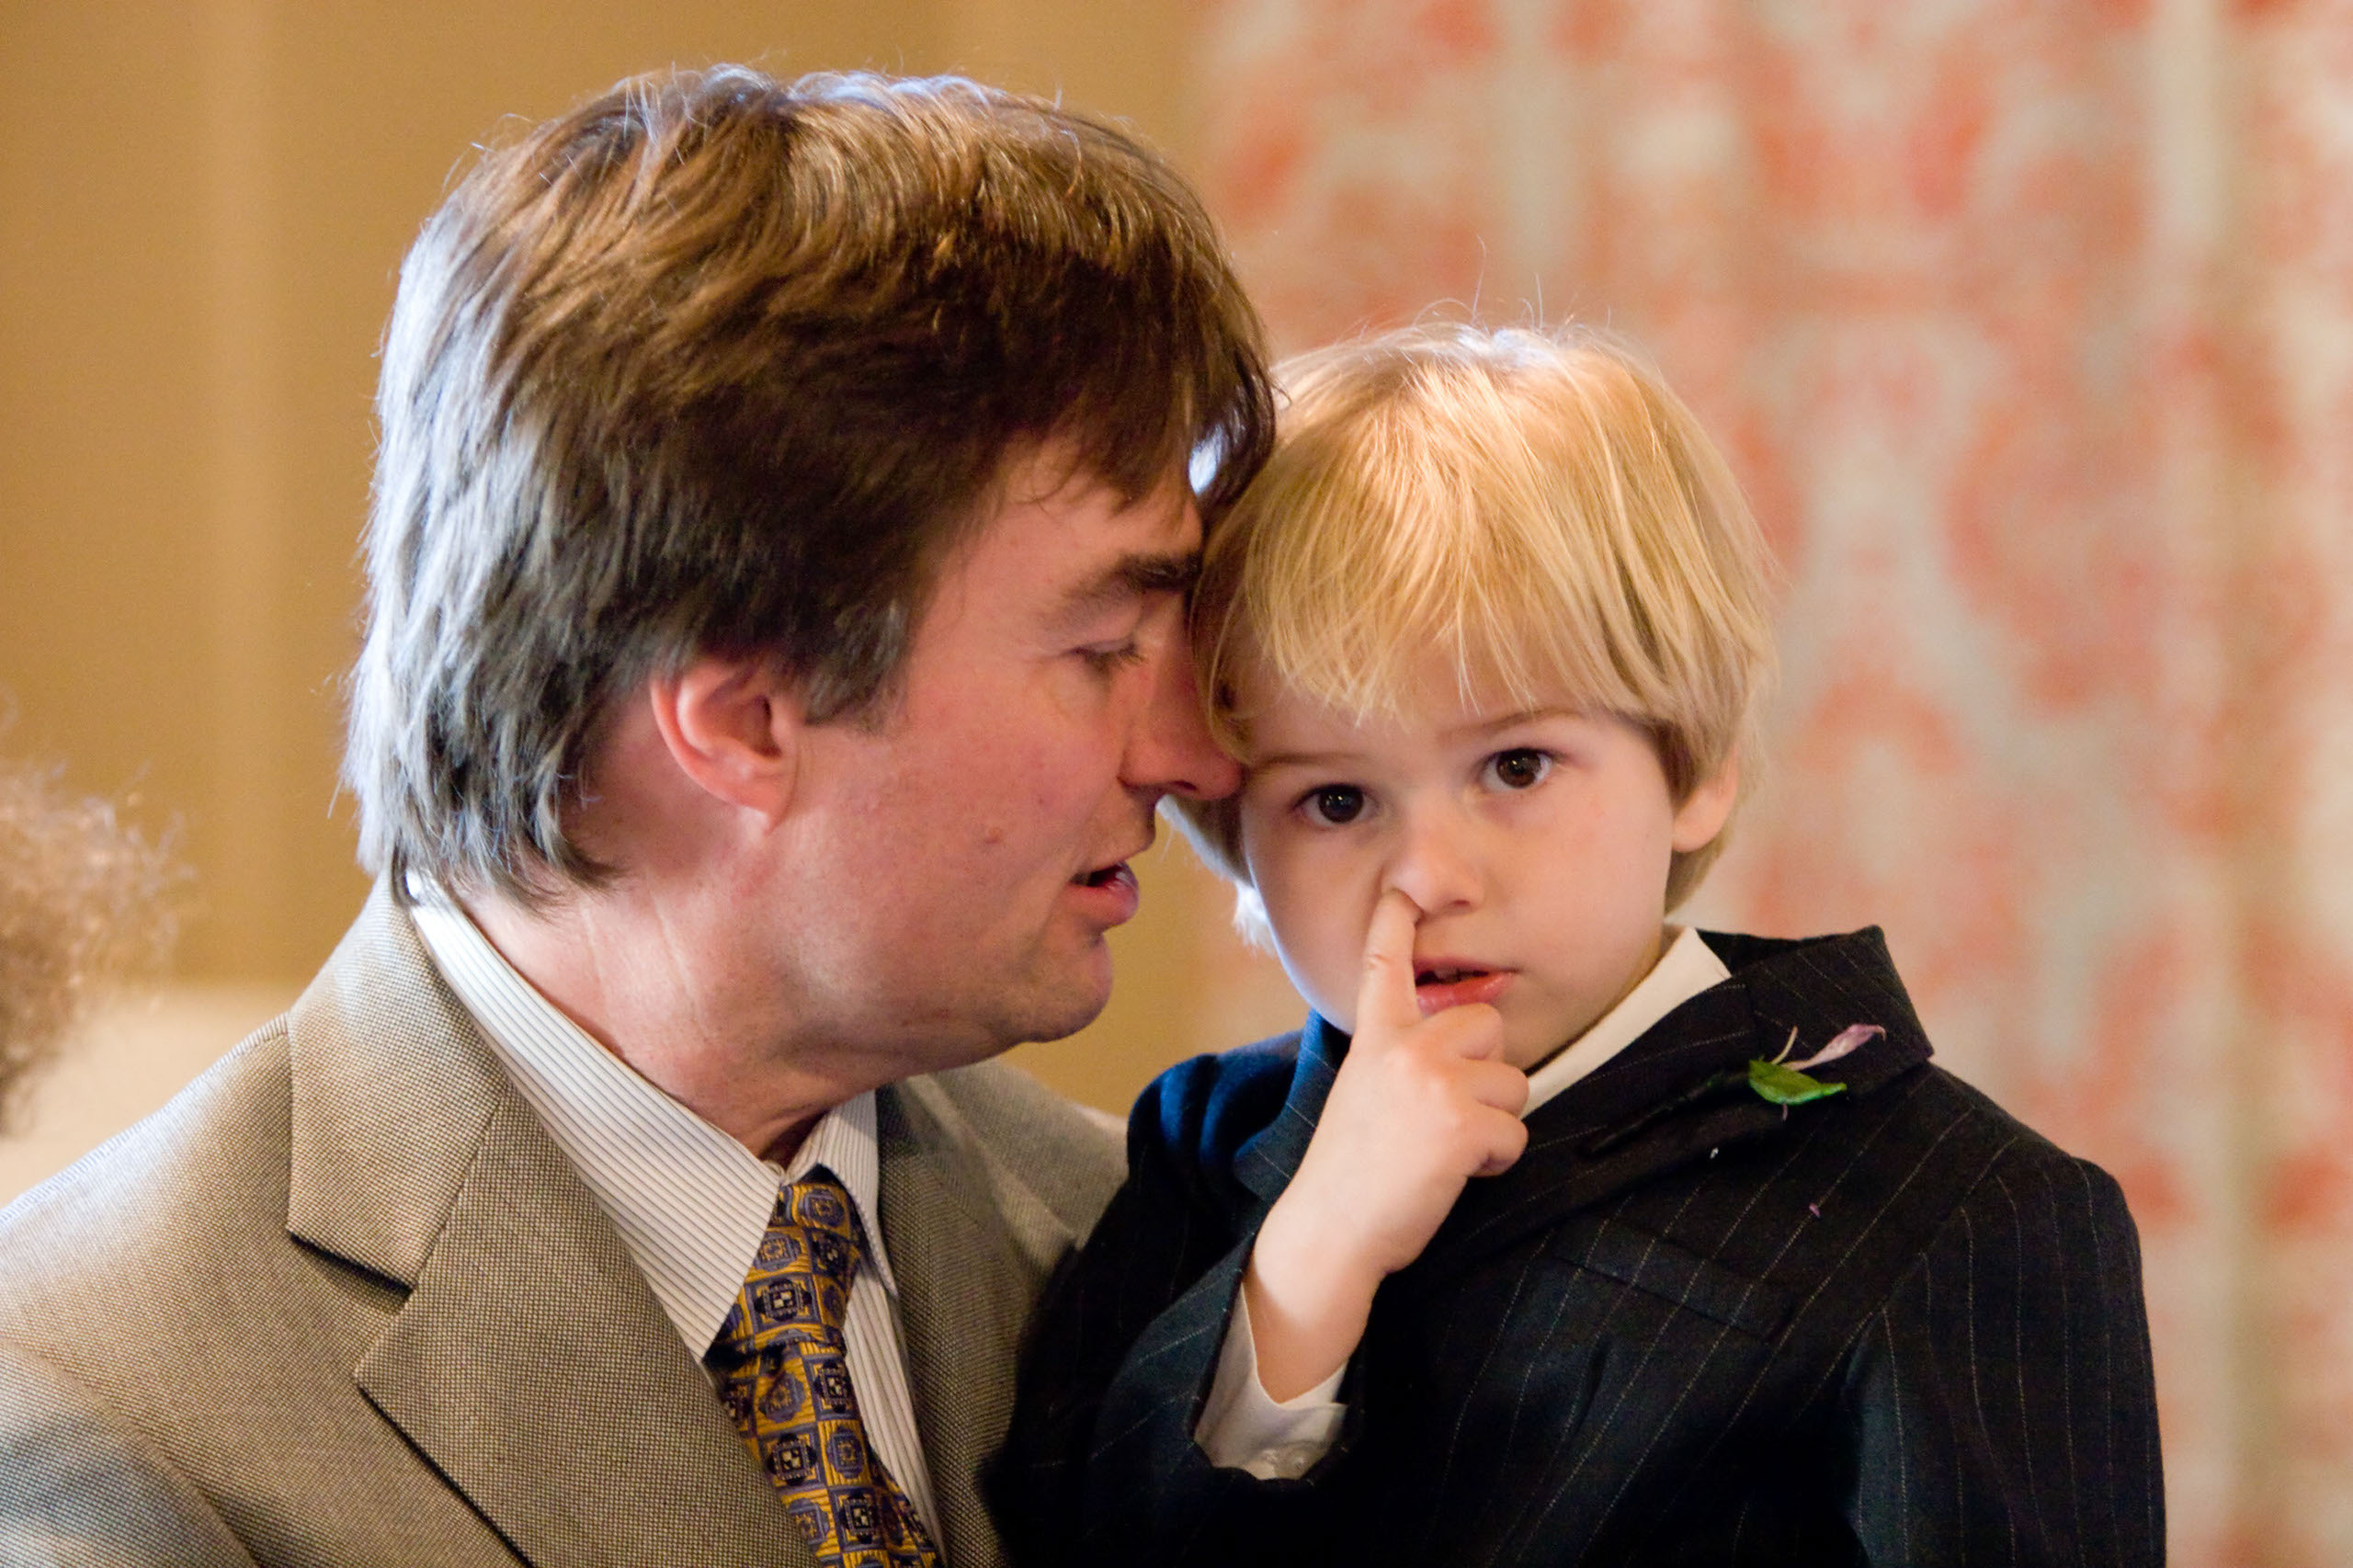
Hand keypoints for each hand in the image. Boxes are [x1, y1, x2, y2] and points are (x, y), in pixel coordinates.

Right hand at [1242, 890, 1528, 1399]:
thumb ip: (1400, 1058)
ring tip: (1446, 1149)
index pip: (1385, 963)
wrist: (1329, 1230)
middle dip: (1484, 1072)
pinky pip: (1516, 1131)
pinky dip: (1498, 1160)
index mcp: (1375, 1037)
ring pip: (1512, 1081)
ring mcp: (1434, 1081)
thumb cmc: (1349, 1172)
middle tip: (1444, 1116)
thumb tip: (1462, 1044)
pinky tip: (1456, 1174)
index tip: (1404, 887)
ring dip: (1494, 1121)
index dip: (1396, 921)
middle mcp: (1405, 1047)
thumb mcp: (1362, 1092)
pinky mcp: (1463, 1122)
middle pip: (1488, 1026)